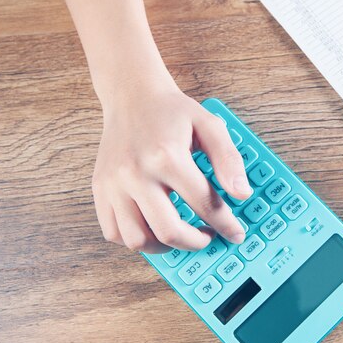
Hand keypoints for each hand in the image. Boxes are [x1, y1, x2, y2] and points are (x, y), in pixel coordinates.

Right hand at [92, 84, 251, 252]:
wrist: (131, 95)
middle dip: (196, 242)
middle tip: (208, 237)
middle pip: (169, 230)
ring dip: (164, 246)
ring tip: (180, 236)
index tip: (236, 233)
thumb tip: (242, 194)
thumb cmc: (172, 111)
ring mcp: (114, 184)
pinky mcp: (100, 189)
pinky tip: (153, 229)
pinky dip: (135, 239)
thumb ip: (228, 159)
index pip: (204, 204)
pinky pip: (113, 231)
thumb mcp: (209, 125)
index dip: (225, 224)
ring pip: (137, 239)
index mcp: (167, 156)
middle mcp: (136, 173)